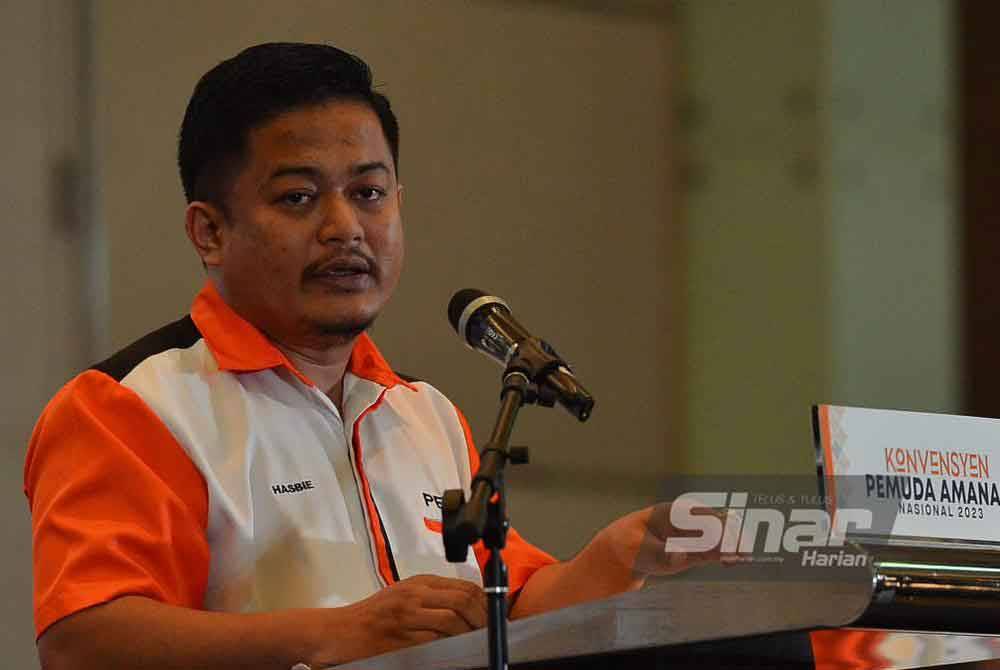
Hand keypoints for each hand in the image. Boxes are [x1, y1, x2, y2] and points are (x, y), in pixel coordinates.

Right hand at [311, 574, 486, 665]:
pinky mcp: (401, 639)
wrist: (340, 630)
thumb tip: (470, 609)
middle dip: (481, 620)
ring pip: (451, 621)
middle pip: (463, 601)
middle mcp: (415, 595)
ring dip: (468, 635)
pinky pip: (433, 642)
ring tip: (474, 644)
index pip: (465, 587)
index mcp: (420, 583)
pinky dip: (448, 648)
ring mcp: (408, 617)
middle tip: (488, 635)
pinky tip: (453, 652)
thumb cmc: (374, 615)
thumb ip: (434, 598)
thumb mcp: (406, 595)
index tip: (493, 618)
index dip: (485, 604)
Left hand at [599, 501, 731, 580]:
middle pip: (712, 525)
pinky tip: (735, 560)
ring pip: (716, 539)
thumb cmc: (625, 545)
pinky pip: (711, 553)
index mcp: (671, 512)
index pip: (698, 515)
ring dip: (730, 546)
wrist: (618, 558)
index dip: (714, 524)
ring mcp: (688, 538)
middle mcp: (684, 523)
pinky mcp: (690, 553)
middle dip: (728, 534)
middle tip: (739, 548)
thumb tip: (681, 555)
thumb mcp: (638, 549)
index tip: (724, 537)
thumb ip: (661, 553)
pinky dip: (723, 555)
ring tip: (743, 555)